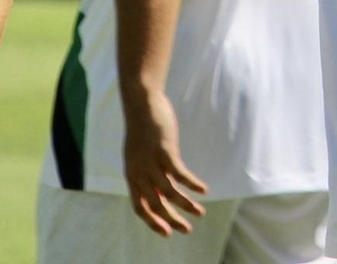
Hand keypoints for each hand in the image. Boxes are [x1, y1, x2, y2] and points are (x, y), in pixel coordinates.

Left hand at [123, 90, 207, 235]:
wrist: (141, 103)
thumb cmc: (143, 128)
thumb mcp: (140, 155)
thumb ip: (148, 173)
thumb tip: (161, 191)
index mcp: (132, 175)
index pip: (139, 207)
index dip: (152, 222)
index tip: (167, 233)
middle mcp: (140, 172)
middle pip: (156, 205)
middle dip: (172, 220)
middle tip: (187, 230)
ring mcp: (152, 162)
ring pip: (170, 193)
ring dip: (186, 205)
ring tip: (200, 213)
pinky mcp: (165, 151)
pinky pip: (180, 174)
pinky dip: (192, 184)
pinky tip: (204, 189)